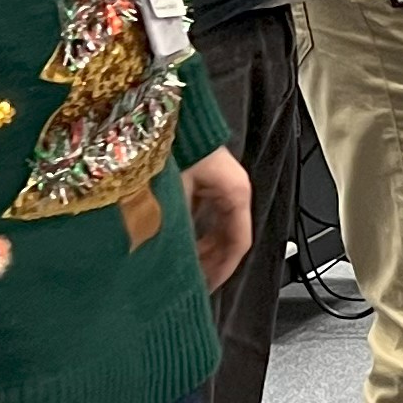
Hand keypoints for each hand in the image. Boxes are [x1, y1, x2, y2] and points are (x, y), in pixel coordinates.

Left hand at [182, 148, 253, 289]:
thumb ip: (178, 230)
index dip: (223, 269)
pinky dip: (191, 229)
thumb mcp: (176, 194)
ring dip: (199, 246)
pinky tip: (173, 239)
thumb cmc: (175, 144)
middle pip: (228, 236)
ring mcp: (217, 182)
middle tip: (193, 282)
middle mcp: (231, 188)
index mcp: (236, 191)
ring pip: (214, 225)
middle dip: (209, 261)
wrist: (162, 115)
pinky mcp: (201, 177)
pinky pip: (203, 212)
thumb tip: (170, 260)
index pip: (239, 242)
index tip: (208, 287)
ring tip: (181, 265)